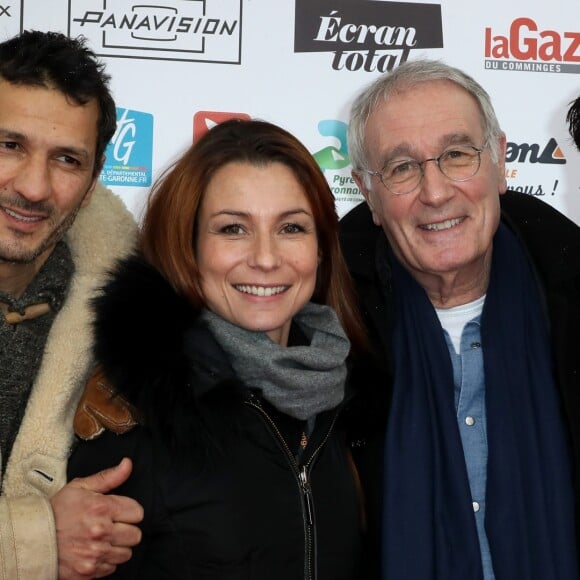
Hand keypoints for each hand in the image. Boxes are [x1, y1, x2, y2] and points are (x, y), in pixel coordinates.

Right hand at [52, 457, 143, 578]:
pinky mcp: (89, 571)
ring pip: (126, 553)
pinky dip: (105, 561)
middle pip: (135, 535)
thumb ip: (109, 477)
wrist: (32, 538)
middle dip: (126, 529)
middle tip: (111, 526)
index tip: (119, 512)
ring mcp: (95, 554)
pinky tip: (93, 551)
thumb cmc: (57, 511)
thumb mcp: (81, 487)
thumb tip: (127, 464)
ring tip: (102, 539)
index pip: (138, 513)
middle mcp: (101, 532)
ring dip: (117, 546)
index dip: (129, 511)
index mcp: (101, 508)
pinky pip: (112, 567)